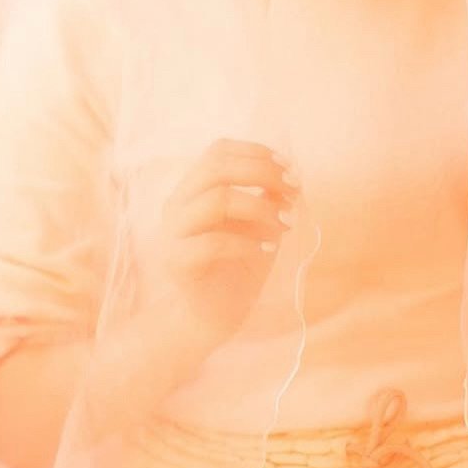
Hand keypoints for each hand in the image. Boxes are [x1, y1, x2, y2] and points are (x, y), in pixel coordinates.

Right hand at [154, 137, 300, 353]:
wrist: (212, 316)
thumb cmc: (236, 268)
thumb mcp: (259, 225)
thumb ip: (268, 198)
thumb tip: (291, 175)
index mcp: (193, 190)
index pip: (218, 151)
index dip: (256, 152)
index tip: (290, 168)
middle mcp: (178, 205)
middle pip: (216, 167)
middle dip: (261, 172)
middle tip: (294, 189)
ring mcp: (173, 233)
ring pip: (215, 200)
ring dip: (260, 206)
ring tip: (286, 222)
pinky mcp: (178, 262)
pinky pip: (213, 242)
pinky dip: (247, 242)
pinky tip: (268, 248)